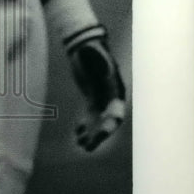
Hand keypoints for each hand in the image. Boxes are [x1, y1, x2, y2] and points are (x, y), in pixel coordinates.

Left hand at [68, 34, 126, 151]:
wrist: (85, 46)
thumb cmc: (89, 48)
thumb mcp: (90, 52)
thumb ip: (92, 55)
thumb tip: (87, 52)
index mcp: (115, 88)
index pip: (117, 111)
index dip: (110, 123)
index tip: (101, 133)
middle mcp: (112, 96)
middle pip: (110, 121)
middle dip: (100, 135)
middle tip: (88, 146)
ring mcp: (103, 99)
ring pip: (100, 122)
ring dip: (92, 135)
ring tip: (81, 145)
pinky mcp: (93, 99)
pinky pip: (91, 117)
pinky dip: (85, 126)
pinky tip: (77, 134)